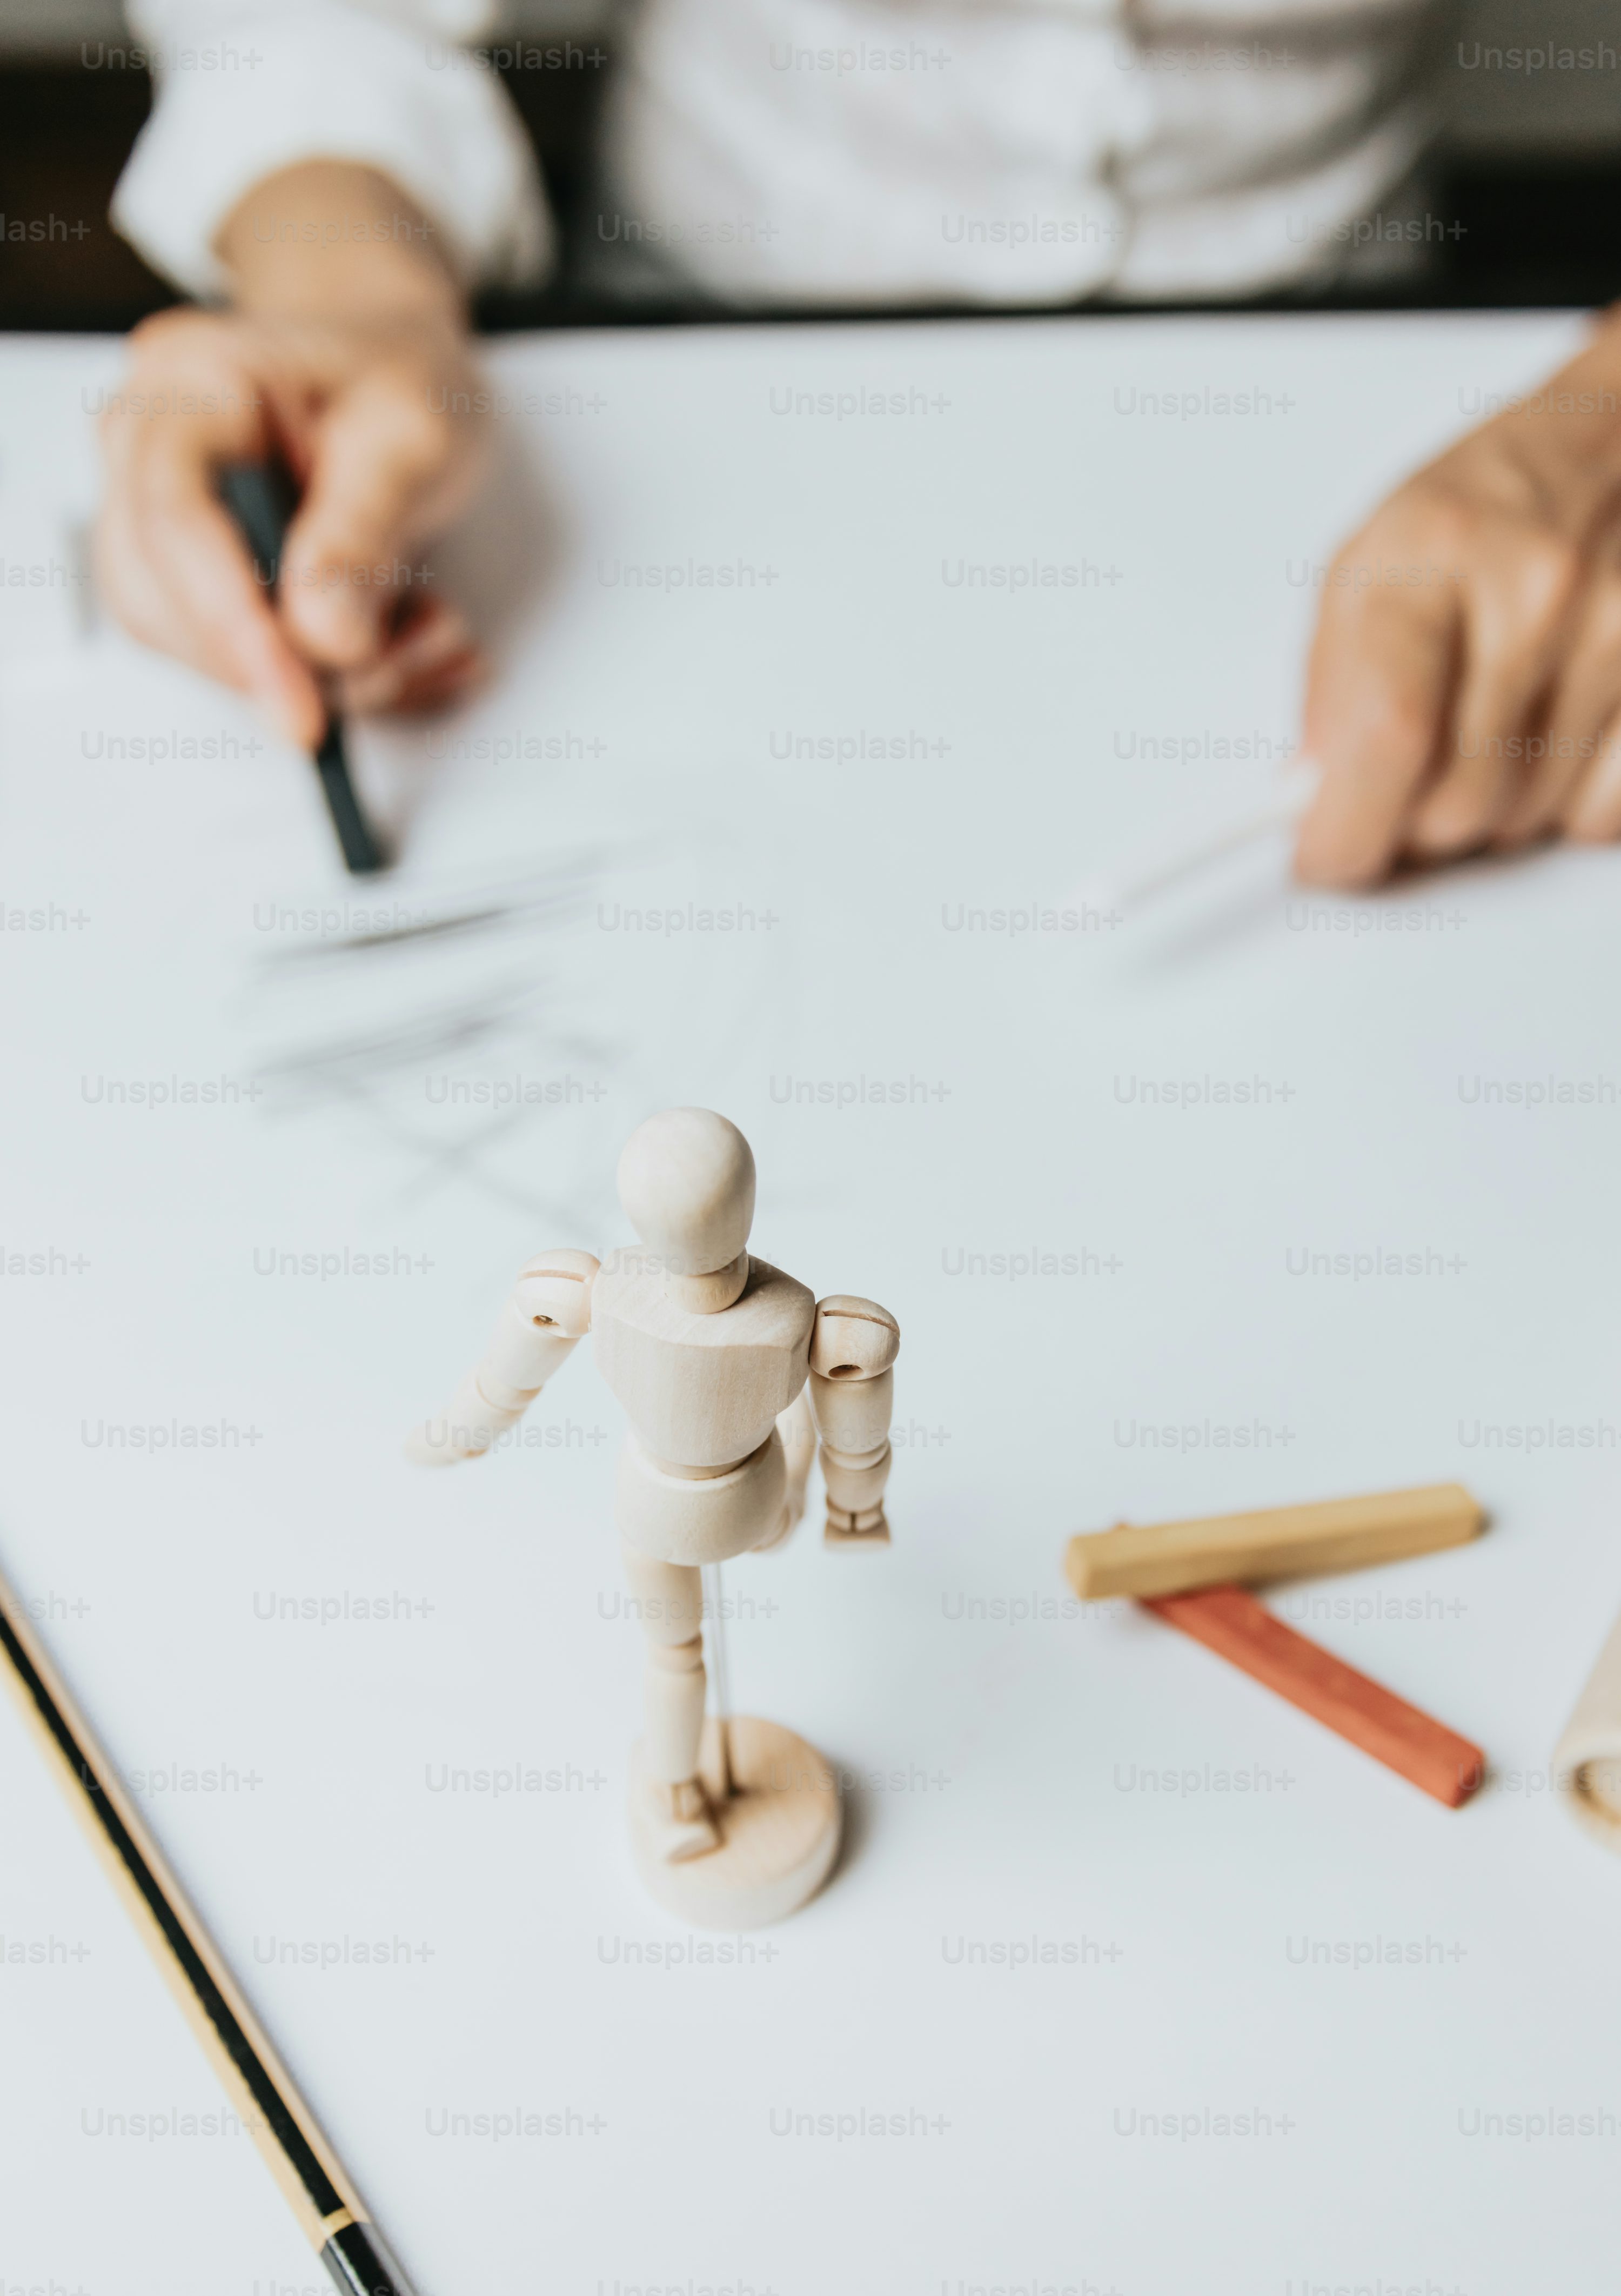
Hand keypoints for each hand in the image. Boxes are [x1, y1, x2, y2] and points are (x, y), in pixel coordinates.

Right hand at [94, 164, 489, 749]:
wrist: (400, 373)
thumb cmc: (401, 377)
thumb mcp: (415, 435)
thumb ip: (364, 533)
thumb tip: (322, 639)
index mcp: (190, 381)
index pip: (175, 519)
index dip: (232, 624)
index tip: (299, 705)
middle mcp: (149, 448)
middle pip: (164, 602)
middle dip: (292, 660)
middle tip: (404, 652)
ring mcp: (160, 519)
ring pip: (201, 652)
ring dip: (328, 676)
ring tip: (425, 631)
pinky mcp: (196, 579)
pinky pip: (243, 666)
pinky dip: (338, 678)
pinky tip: (405, 642)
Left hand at [1295, 313, 1620, 885]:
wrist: (1603, 443)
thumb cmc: (1475, 512)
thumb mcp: (1365, 569)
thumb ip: (1328, 690)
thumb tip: (1313, 798)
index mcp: (1432, 552)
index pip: (1387, 729)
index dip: (1347, 825)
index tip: (1326, 857)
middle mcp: (1536, 587)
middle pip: (1454, 799)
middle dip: (1412, 819)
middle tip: (1406, 776)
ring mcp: (1618, 629)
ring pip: (1523, 819)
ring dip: (1487, 806)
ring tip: (1485, 728)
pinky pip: (1599, 814)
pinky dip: (1562, 805)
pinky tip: (1547, 737)